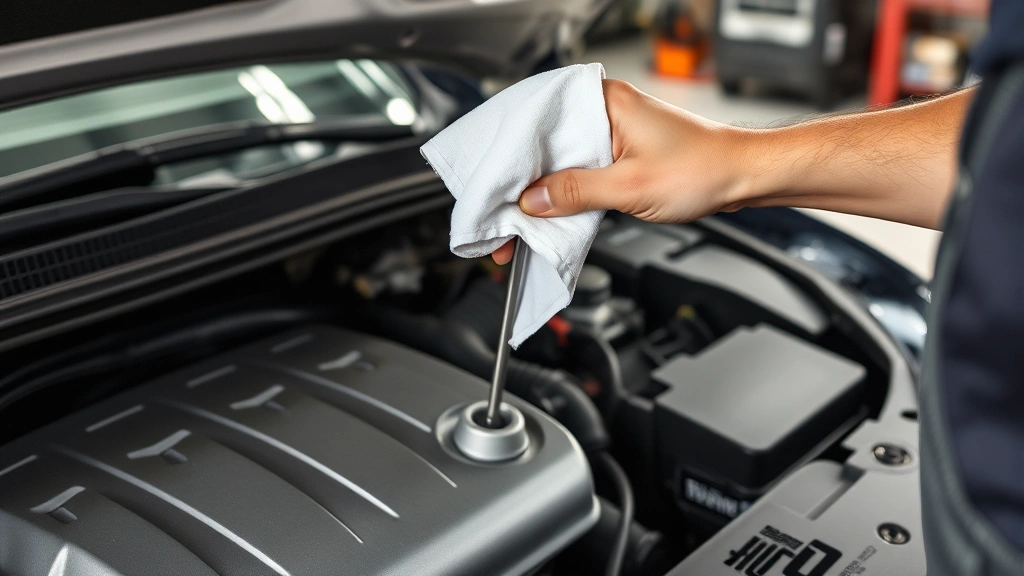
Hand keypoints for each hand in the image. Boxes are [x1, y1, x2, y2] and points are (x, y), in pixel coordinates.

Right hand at [492, 79, 753, 263]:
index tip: (489, 183)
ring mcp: (611, 131)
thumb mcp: (629, 186)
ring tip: (516, 220)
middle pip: (543, 142)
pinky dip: (562, 193)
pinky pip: (578, 171)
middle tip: (496, 212)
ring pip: (559, 160)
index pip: (537, 119)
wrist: (744, 178)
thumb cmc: (704, 170)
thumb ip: (574, 192)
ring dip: (539, 190)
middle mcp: (603, 110)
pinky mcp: (619, 153)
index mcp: (603, 101)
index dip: (509, 154)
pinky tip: (548, 213)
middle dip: (519, 180)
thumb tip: (531, 201)